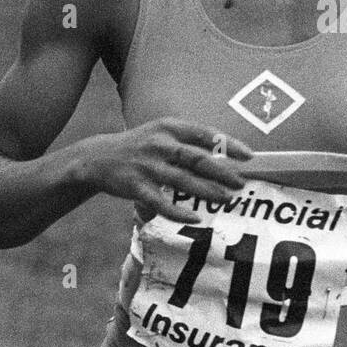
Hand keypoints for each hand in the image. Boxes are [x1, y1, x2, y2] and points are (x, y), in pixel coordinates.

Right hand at [85, 117, 252, 221]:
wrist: (98, 157)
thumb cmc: (141, 145)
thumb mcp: (162, 132)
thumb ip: (189, 142)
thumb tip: (227, 155)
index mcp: (169, 127)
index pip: (204, 133)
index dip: (228, 144)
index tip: (249, 156)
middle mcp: (159, 144)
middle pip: (196, 158)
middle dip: (222, 172)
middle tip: (241, 183)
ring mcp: (147, 166)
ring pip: (182, 181)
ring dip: (207, 191)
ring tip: (227, 199)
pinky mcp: (136, 186)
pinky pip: (160, 202)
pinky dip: (178, 212)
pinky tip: (194, 219)